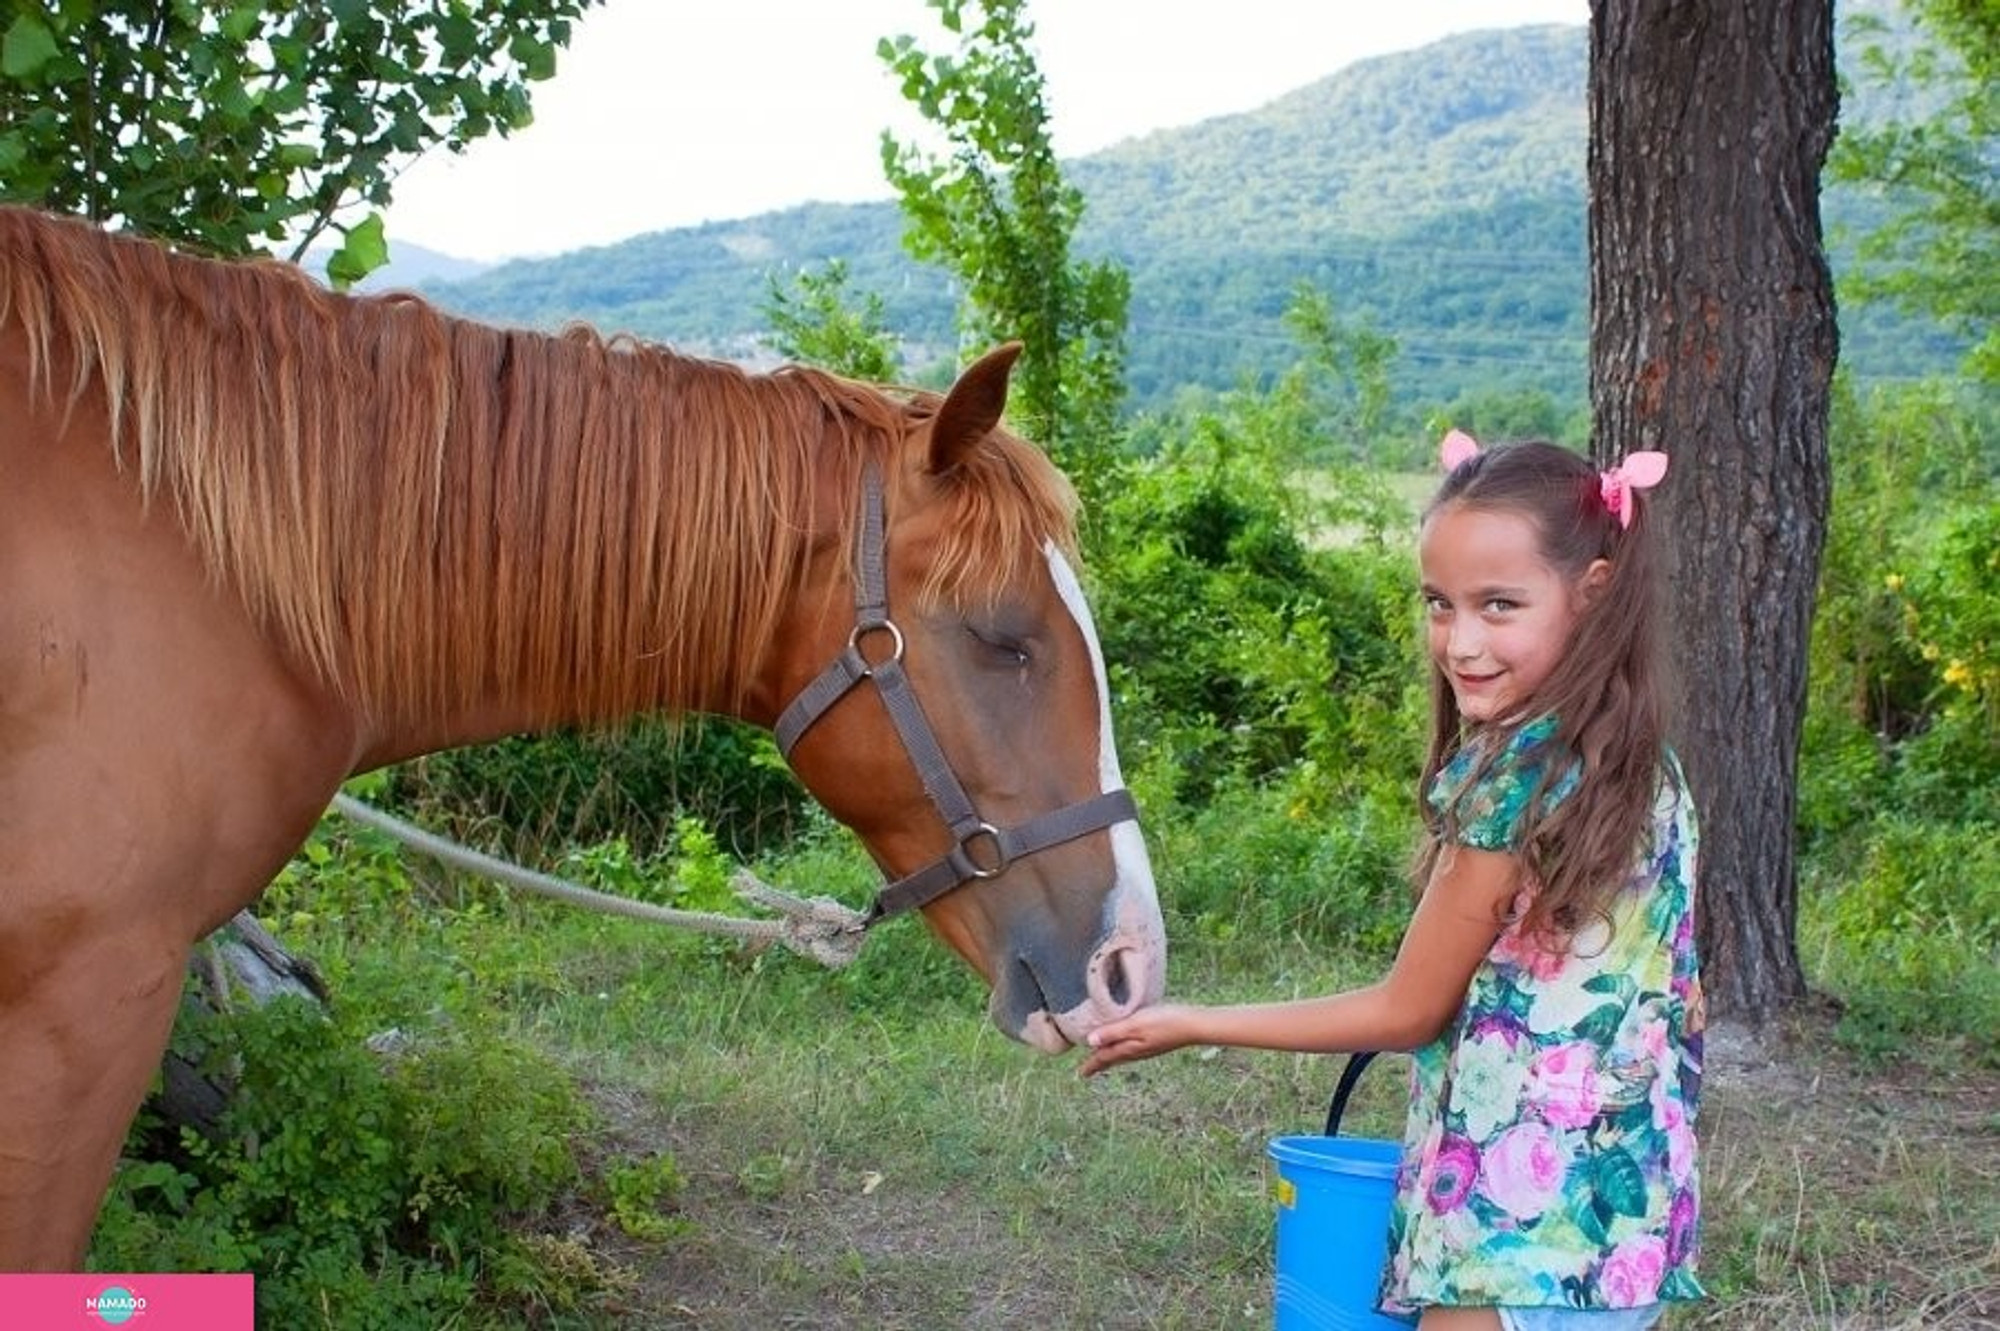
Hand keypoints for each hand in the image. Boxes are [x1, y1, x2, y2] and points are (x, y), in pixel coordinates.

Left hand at [1078, 1003, 1203, 1076]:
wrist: (1194, 1025)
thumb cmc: (1165, 1022)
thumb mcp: (1135, 1024)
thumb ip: (1113, 1032)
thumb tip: (1090, 1041)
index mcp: (1129, 1048)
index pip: (1105, 1058)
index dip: (1091, 1065)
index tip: (1081, 1074)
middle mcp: (1137, 1051)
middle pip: (1114, 1059)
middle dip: (1100, 1062)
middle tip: (1089, 1069)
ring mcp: (1148, 1048)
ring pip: (1124, 1055)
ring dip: (1112, 1056)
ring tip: (1104, 1057)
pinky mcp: (1156, 1042)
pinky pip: (1134, 1049)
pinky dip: (1124, 1049)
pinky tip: (1128, 1044)